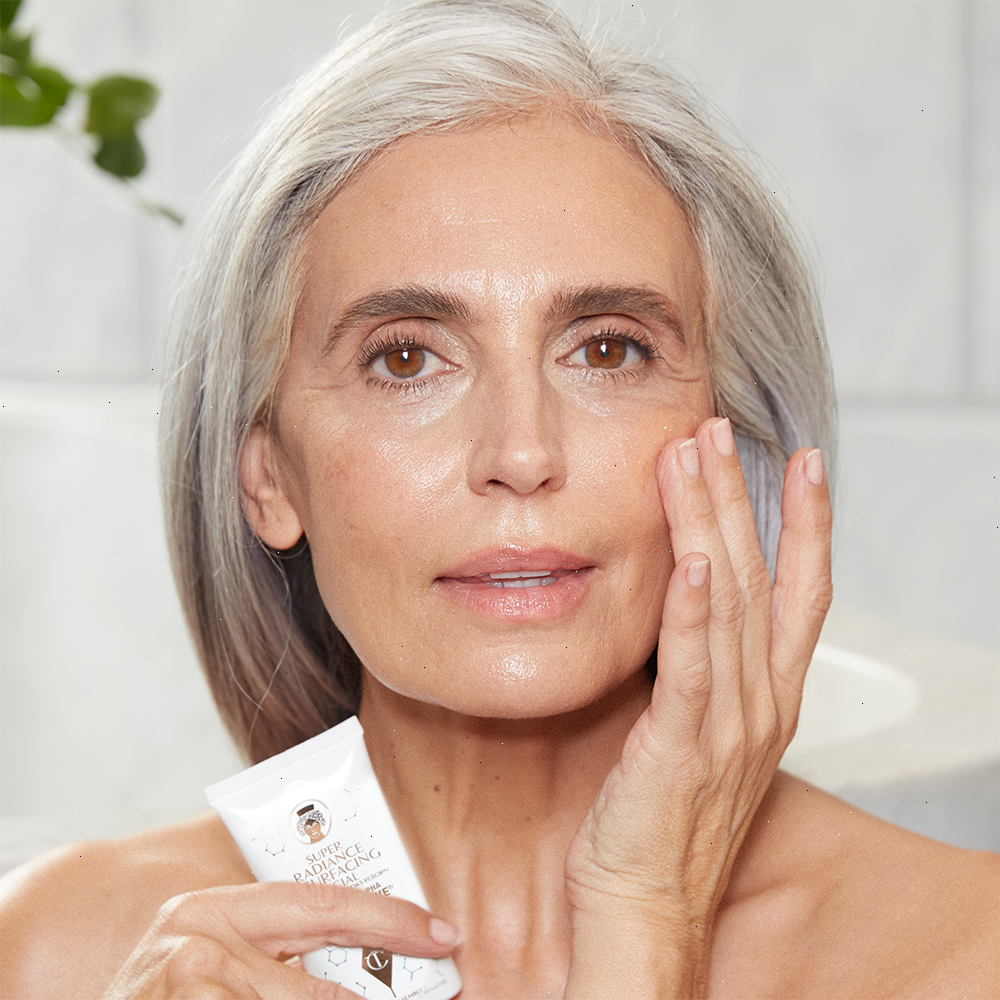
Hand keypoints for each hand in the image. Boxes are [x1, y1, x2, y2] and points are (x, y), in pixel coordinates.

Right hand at [101, 880, 459, 998]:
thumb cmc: (170, 999)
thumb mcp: (221, 964)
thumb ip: (281, 956)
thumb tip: (367, 976)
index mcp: (215, 908)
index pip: (321, 901)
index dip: (389, 917)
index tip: (444, 934)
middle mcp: (195, 937)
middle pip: (314, 990)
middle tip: (428, 995)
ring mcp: (180, 984)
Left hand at [563, 417, 831, 997]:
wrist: (642, 907)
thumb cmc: (659, 823)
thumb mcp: (694, 733)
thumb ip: (698, 670)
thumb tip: (680, 607)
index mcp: (765, 700)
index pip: (801, 596)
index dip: (808, 526)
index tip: (803, 465)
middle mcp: (759, 705)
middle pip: (762, 580)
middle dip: (744, 497)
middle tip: (721, 430)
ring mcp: (727, 726)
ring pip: (731, 604)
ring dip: (713, 524)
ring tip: (694, 458)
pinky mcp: (681, 747)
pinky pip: (693, 667)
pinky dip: (696, 609)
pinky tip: (695, 559)